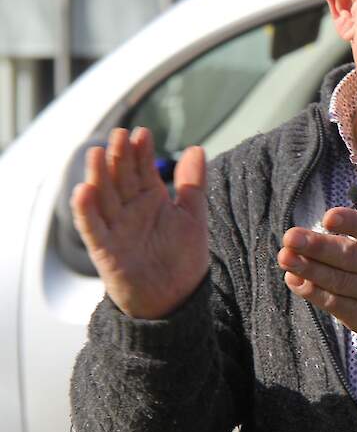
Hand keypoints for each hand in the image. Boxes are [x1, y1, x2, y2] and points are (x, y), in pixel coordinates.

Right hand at [70, 128, 208, 319]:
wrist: (176, 298)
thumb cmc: (183, 257)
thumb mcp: (192, 215)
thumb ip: (192, 183)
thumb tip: (197, 148)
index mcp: (150, 200)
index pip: (141, 170)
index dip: (141, 152)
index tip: (142, 133)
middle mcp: (130, 210)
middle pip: (120, 178)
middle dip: (119, 157)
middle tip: (120, 135)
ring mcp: (116, 229)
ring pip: (102, 197)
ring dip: (98, 175)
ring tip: (97, 152)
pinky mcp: (106, 250)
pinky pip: (92, 228)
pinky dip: (86, 211)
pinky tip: (83, 191)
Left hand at [278, 152, 356, 340]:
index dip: (353, 224)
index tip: (327, 216)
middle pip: (353, 257)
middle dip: (320, 247)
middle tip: (289, 236)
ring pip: (342, 282)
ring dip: (311, 270)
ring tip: (284, 256)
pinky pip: (338, 305)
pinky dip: (314, 293)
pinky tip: (295, 278)